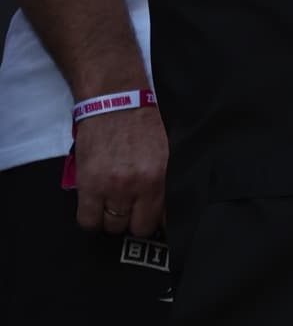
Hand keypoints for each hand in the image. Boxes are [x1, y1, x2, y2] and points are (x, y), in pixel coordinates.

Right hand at [73, 102, 165, 236]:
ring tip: (115, 203)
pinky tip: (98, 205)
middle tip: (133, 209)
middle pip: (138, 227)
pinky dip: (92, 218)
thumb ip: (168, 178)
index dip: (158, 221)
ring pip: (112, 226)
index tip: (154, 219)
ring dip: (114, 218)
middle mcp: (138, 183)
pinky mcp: (88, 185)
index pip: (163, 218)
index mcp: (162, 173)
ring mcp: (111, 186)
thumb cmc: (144, 122)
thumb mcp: (167, 149)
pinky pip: (88, 221)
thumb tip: (168, 209)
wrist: (115, 100)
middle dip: (136, 220)